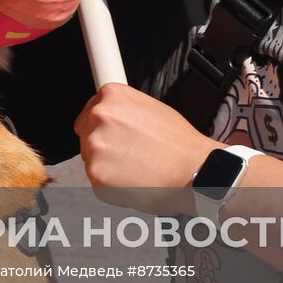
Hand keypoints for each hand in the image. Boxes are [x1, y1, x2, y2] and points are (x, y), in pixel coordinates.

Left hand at [74, 83, 212, 207]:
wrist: (196, 171)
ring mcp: (95, 146)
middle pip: (87, 136)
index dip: (102, 128)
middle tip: (132, 156)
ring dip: (108, 167)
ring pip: (92, 160)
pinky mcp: (97, 174)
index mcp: (111, 95)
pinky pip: (98, 182)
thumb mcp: (152, 108)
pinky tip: (135, 182)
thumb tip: (111, 114)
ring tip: (138, 169)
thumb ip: (125, 109)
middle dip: (105, 148)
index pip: (90, 112)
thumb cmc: (179, 144)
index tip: (112, 137)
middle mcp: (99, 116)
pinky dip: (113, 187)